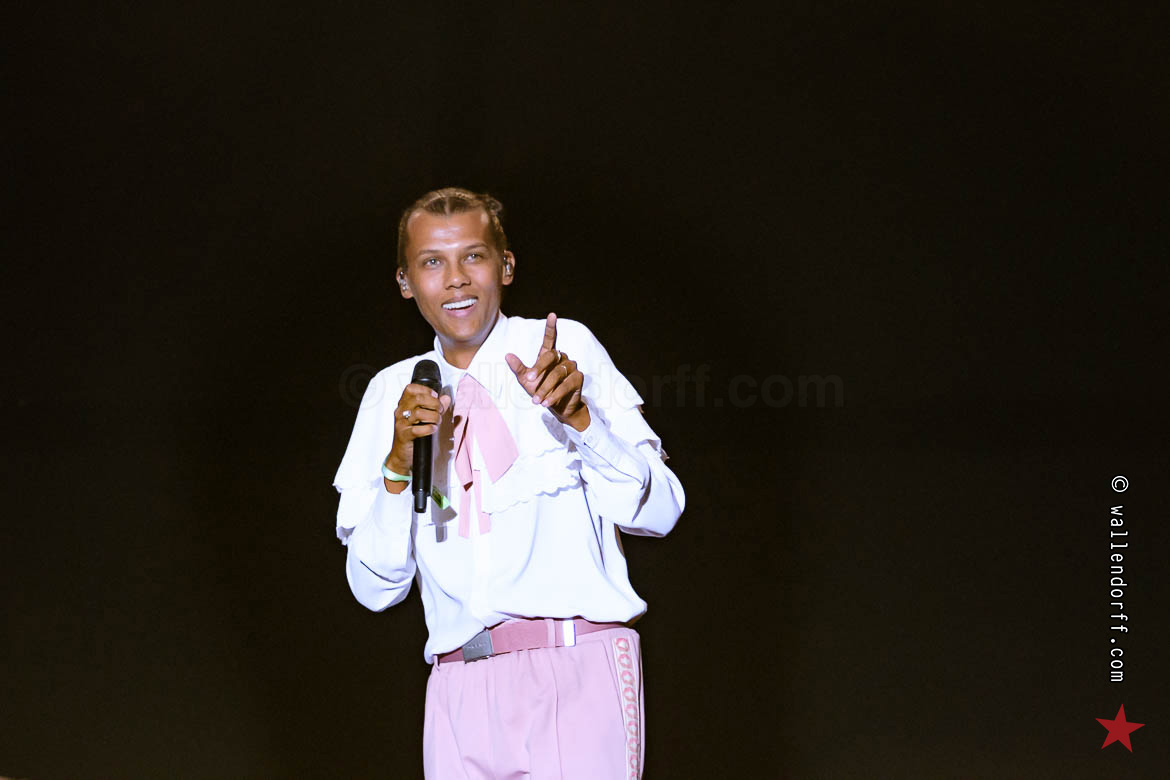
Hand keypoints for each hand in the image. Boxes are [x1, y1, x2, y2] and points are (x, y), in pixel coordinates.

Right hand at [385, 383, 451, 475]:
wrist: (401, 455)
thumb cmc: (412, 435)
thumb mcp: (424, 418)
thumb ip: (436, 407)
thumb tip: (446, 398)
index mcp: (404, 405)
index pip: (411, 389)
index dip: (425, 390)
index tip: (435, 397)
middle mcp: (400, 412)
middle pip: (418, 399)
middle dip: (434, 403)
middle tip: (440, 411)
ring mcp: (401, 424)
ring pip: (419, 413)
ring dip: (433, 417)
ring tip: (437, 422)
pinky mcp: (404, 436)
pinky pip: (417, 430)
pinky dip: (429, 428)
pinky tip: (432, 429)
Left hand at [505, 313, 589, 430]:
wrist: (557, 409)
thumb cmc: (541, 391)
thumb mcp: (526, 381)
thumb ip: (519, 368)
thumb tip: (507, 355)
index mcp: (549, 356)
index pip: (550, 339)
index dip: (550, 327)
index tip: (552, 315)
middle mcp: (561, 358)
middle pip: (550, 356)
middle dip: (539, 369)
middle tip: (529, 380)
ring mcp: (571, 367)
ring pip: (557, 373)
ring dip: (545, 388)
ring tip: (536, 400)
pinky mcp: (578, 378)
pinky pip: (565, 385)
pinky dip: (554, 394)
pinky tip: (546, 403)